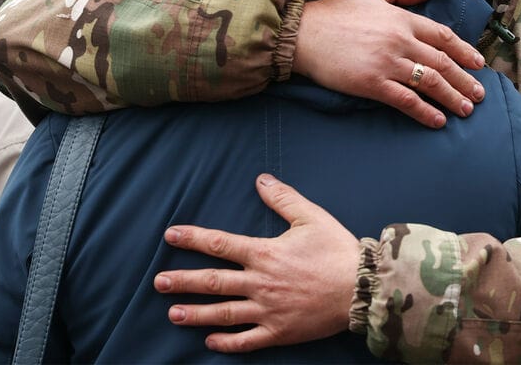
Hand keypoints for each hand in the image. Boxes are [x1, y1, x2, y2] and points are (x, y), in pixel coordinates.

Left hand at [154, 174, 359, 352]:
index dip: (192, 239)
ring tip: (172, 314)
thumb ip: (283, 198)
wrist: (362, 288)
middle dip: (183, 281)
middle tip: (158, 282)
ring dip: (195, 314)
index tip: (170, 236)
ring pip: (224, 313)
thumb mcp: (311, 216)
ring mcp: (268, 310)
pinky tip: (209, 342)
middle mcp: (260, 282)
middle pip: (213, 282)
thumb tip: (260, 178)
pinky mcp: (280, 332)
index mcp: (265, 253)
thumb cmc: (337, 250)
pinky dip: (226, 343)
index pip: (220, 244)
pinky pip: (247, 340)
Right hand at [292, 0, 485, 128]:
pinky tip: (437, 121)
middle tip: (478, 96)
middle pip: (443, 63)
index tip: (478, 64)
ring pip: (430, 83)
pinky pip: (406, 100)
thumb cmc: (333, 11)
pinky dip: (425, 111)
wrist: (302, 33)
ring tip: (465, 110)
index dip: (464, 52)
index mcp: (403, 19)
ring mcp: (388, 63)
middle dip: (465, 81)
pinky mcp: (373, 84)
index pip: (443, 37)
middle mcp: (401, 41)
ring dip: (452, 98)